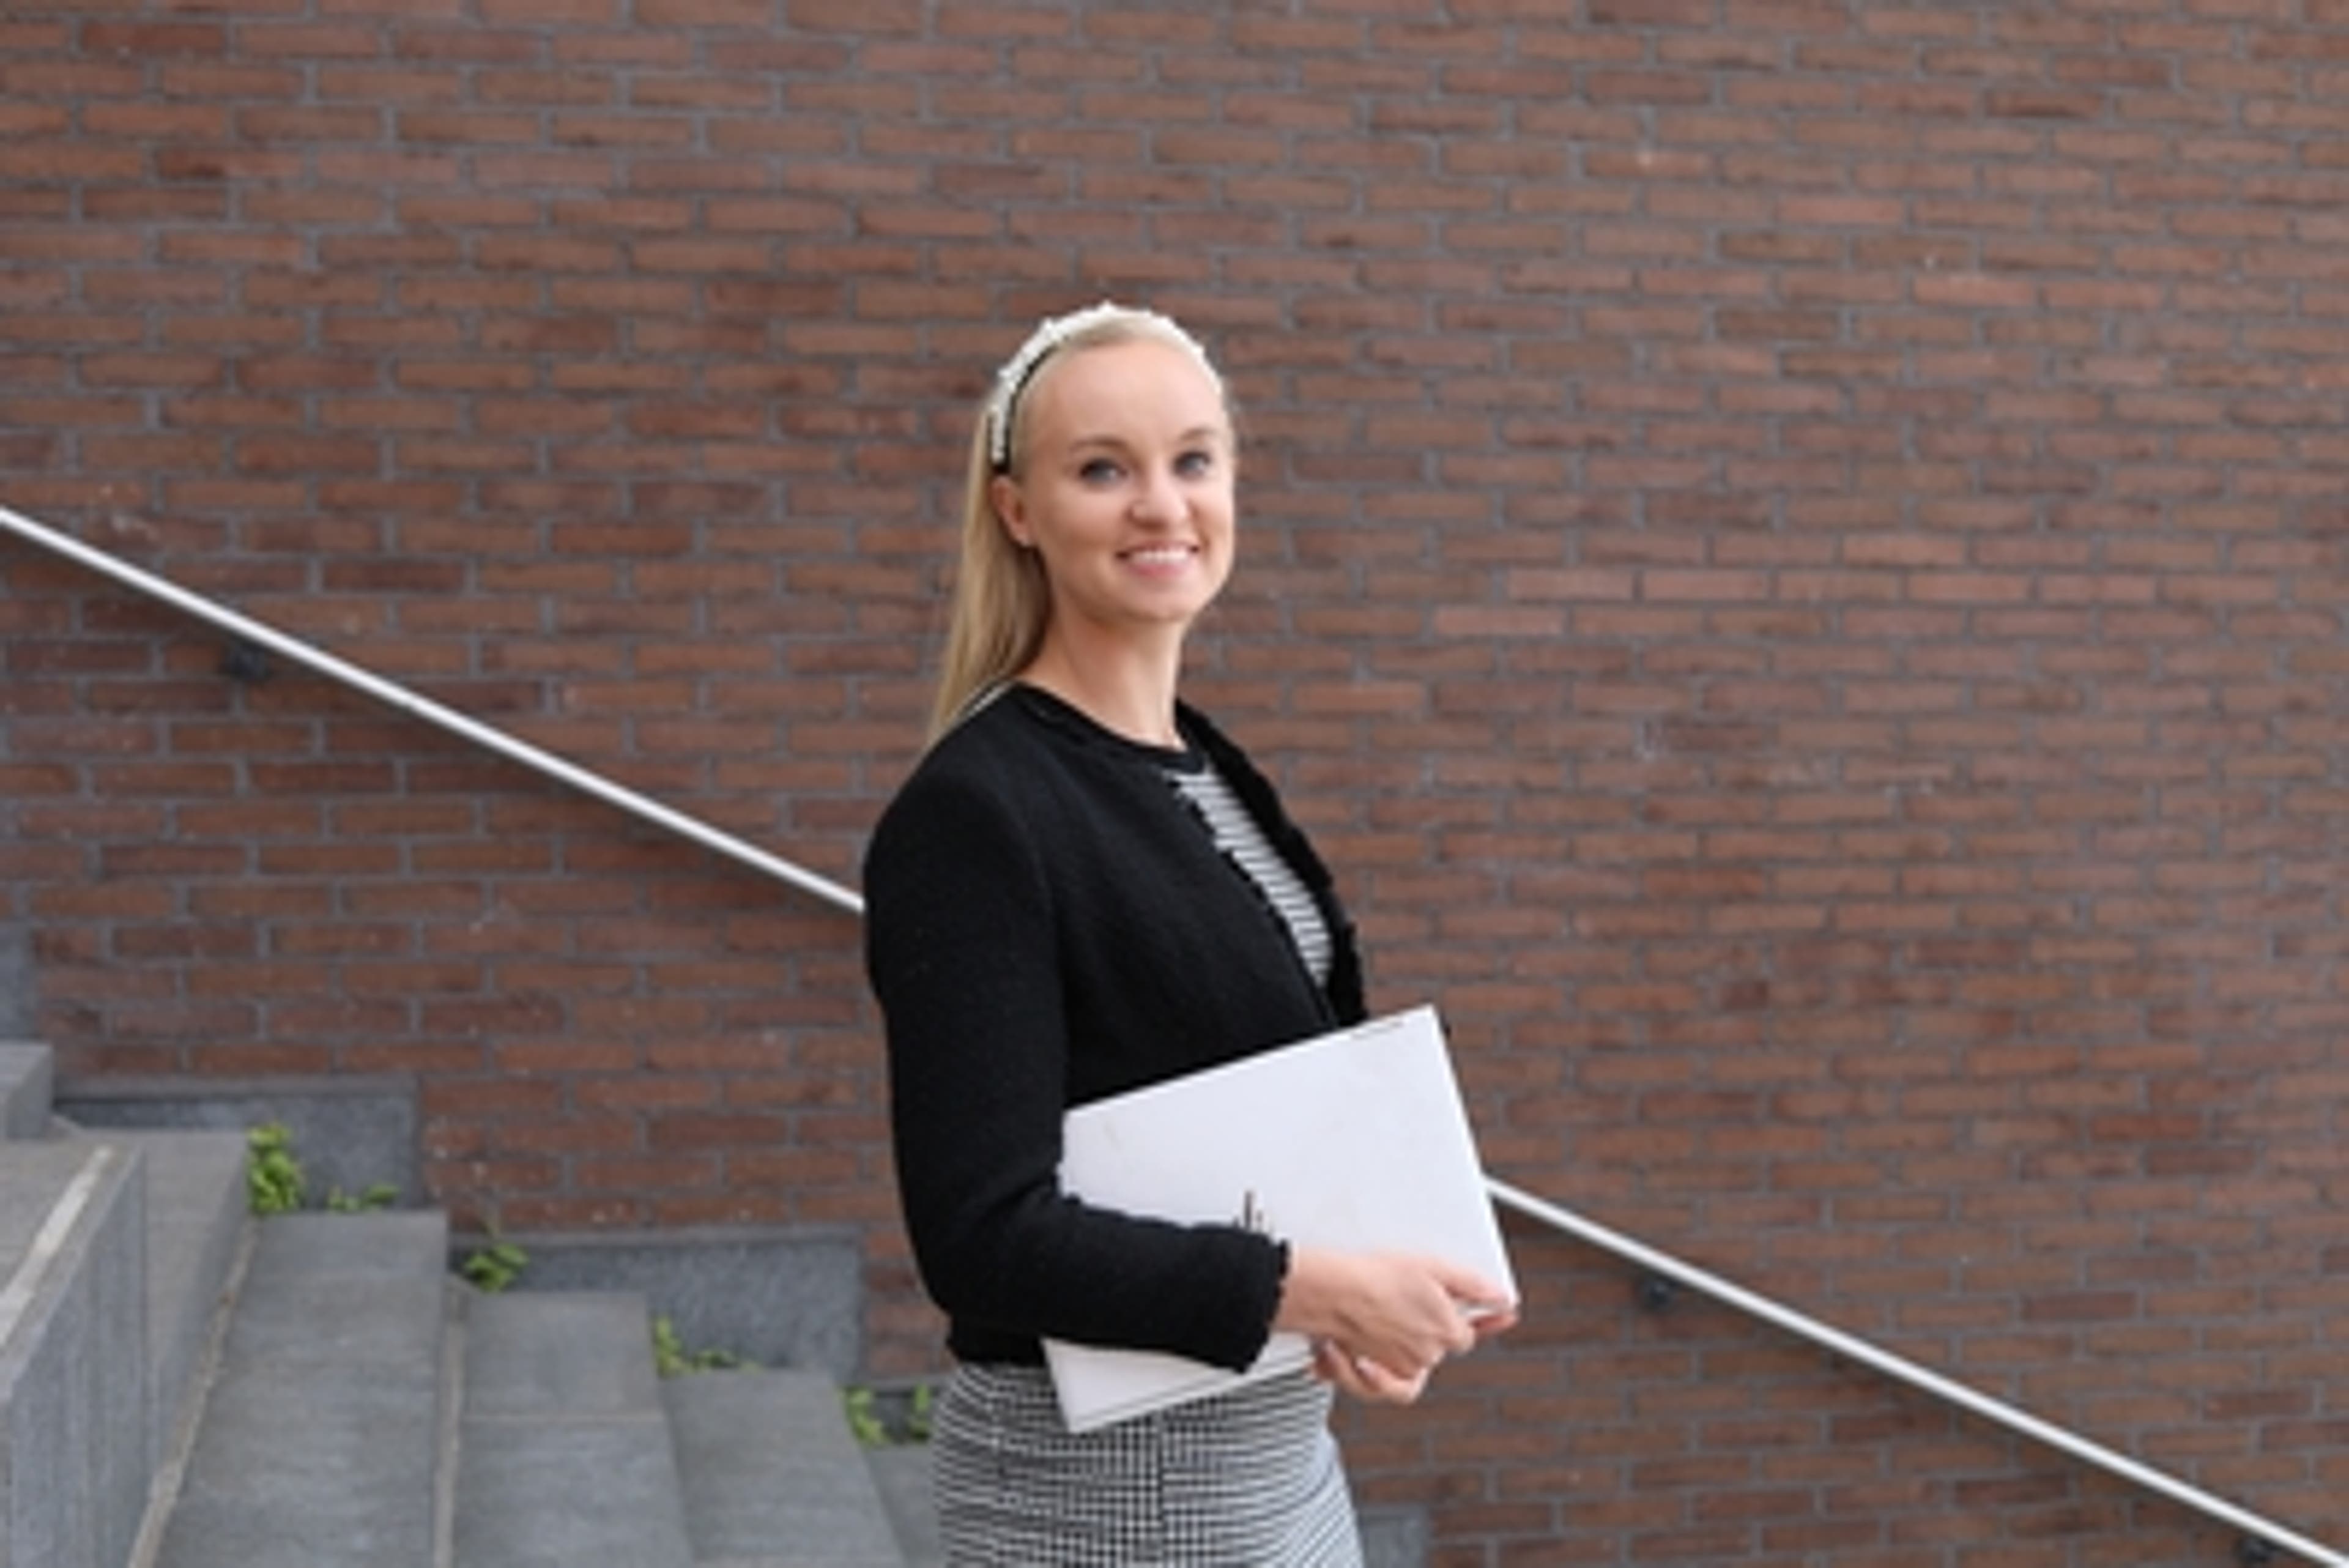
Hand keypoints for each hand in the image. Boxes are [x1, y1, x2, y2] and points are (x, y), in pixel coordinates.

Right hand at [1275, 1248, 1515, 1404]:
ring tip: (1377, 1326)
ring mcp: (1395, 1370)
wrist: (1330, 1292)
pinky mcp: (1365, 1377)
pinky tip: (1355, 1357)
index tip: (1479, 1321)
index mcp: (1446, 1332)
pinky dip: (1368, 1375)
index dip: (1469, 1324)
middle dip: (1422, 1329)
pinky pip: (1375, 1386)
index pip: (1467, 1335)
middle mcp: (1424, 1357)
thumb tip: (1502, 1298)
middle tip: (1402, 1302)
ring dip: (1395, 1350)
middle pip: (1435, 1349)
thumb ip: (1473, 1285)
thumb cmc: (1374, 1277)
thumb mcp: (1433, 1268)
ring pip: (1407, 1367)